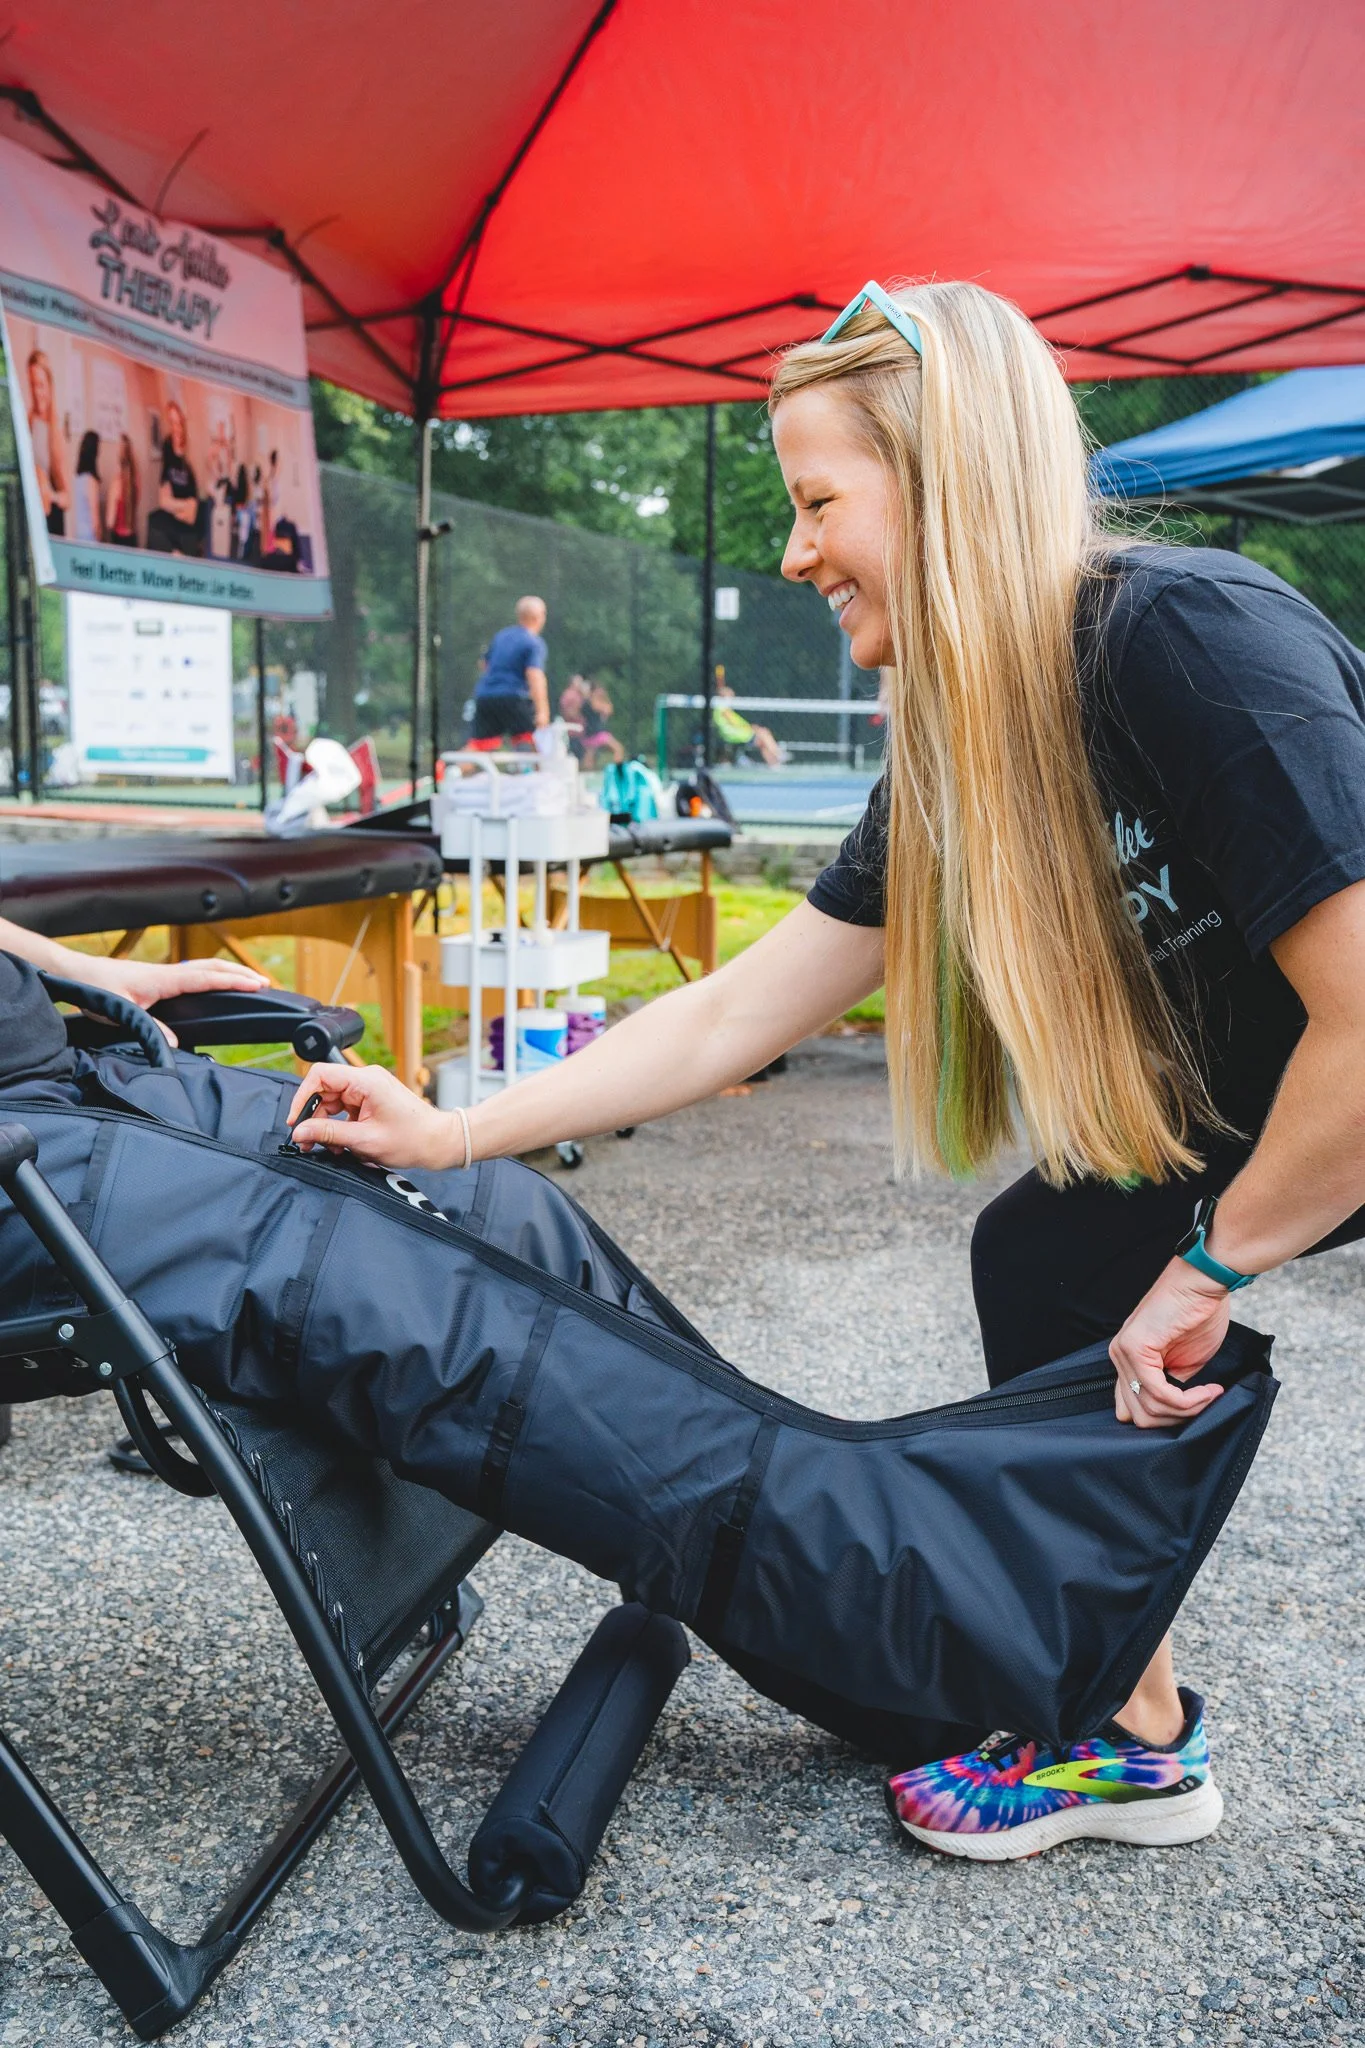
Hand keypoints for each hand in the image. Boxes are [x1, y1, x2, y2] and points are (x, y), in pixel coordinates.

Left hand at [75, 953, 267, 1045]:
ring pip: (203, 968)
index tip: (257, 985)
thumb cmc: (97, 988)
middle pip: (212, 967)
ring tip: (249, 980)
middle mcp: (168, 972)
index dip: (233, 981)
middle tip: (265, 982)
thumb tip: (175, 1043)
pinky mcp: (159, 978)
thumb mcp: (122, 1012)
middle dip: (240, 973)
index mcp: (164, 978)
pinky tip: (215, 983)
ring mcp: (164, 973)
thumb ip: (150, 1027)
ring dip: (228, 971)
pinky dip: (212, 975)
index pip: (206, 978)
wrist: (78, 972)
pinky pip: (193, 973)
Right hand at [288, 1063, 457, 1171]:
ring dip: (327, 1125)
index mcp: (366, 1081)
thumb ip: (329, 1134)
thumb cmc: (412, 1139)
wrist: (439, 1142)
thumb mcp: (364, 1140)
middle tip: (307, 1142)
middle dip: (314, 1117)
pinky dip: (340, 1126)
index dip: (302, 1097)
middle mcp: (366, 1079)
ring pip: (333, 1102)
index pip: (320, 1075)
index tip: (296, 1120)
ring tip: (330, 1147)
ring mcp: (369, 1089)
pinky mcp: (372, 1100)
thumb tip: (300, 1131)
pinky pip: (345, 1109)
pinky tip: (342, 1144)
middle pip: (324, 1090)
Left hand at [1109, 1258, 1229, 1428]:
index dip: (1166, 1418)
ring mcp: (1124, 1352)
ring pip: (1149, 1409)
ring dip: (1186, 1410)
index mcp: (1128, 1360)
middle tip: (1204, 1404)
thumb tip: (1172, 1412)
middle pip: (1138, 1416)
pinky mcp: (1135, 1348)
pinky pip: (1158, 1392)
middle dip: (1176, 1419)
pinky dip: (1187, 1401)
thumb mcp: (1184, 1364)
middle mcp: (1119, 1356)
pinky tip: (1208, 1391)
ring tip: (1210, 1395)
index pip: (1131, 1409)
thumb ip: (1170, 1387)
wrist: (1204, 1283)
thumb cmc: (1198, 1315)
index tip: (1195, 1409)